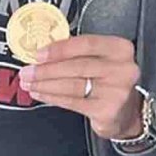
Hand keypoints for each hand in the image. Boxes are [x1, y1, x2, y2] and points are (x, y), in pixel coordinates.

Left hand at [18, 35, 142, 139]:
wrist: (127, 111)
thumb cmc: (109, 80)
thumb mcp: (103, 60)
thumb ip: (80, 53)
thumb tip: (44, 52)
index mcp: (121, 49)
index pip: (87, 44)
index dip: (60, 49)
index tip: (39, 54)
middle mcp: (123, 68)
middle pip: (77, 66)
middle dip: (47, 69)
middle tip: (27, 71)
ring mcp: (116, 91)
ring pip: (72, 85)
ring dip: (45, 84)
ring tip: (29, 82)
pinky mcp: (106, 110)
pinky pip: (72, 102)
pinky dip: (52, 97)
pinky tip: (40, 93)